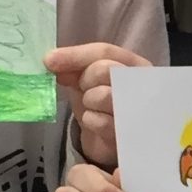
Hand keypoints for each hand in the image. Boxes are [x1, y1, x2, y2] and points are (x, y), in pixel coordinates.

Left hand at [44, 41, 151, 168]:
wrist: (104, 139)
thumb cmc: (98, 103)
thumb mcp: (85, 80)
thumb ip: (73, 67)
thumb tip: (50, 61)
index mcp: (135, 65)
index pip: (105, 51)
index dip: (75, 55)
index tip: (49, 61)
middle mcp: (143, 84)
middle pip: (105, 69)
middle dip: (85, 79)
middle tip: (83, 89)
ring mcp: (137, 110)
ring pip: (103, 95)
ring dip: (88, 101)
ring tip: (91, 106)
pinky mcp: (128, 134)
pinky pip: (100, 121)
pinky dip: (90, 120)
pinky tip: (94, 122)